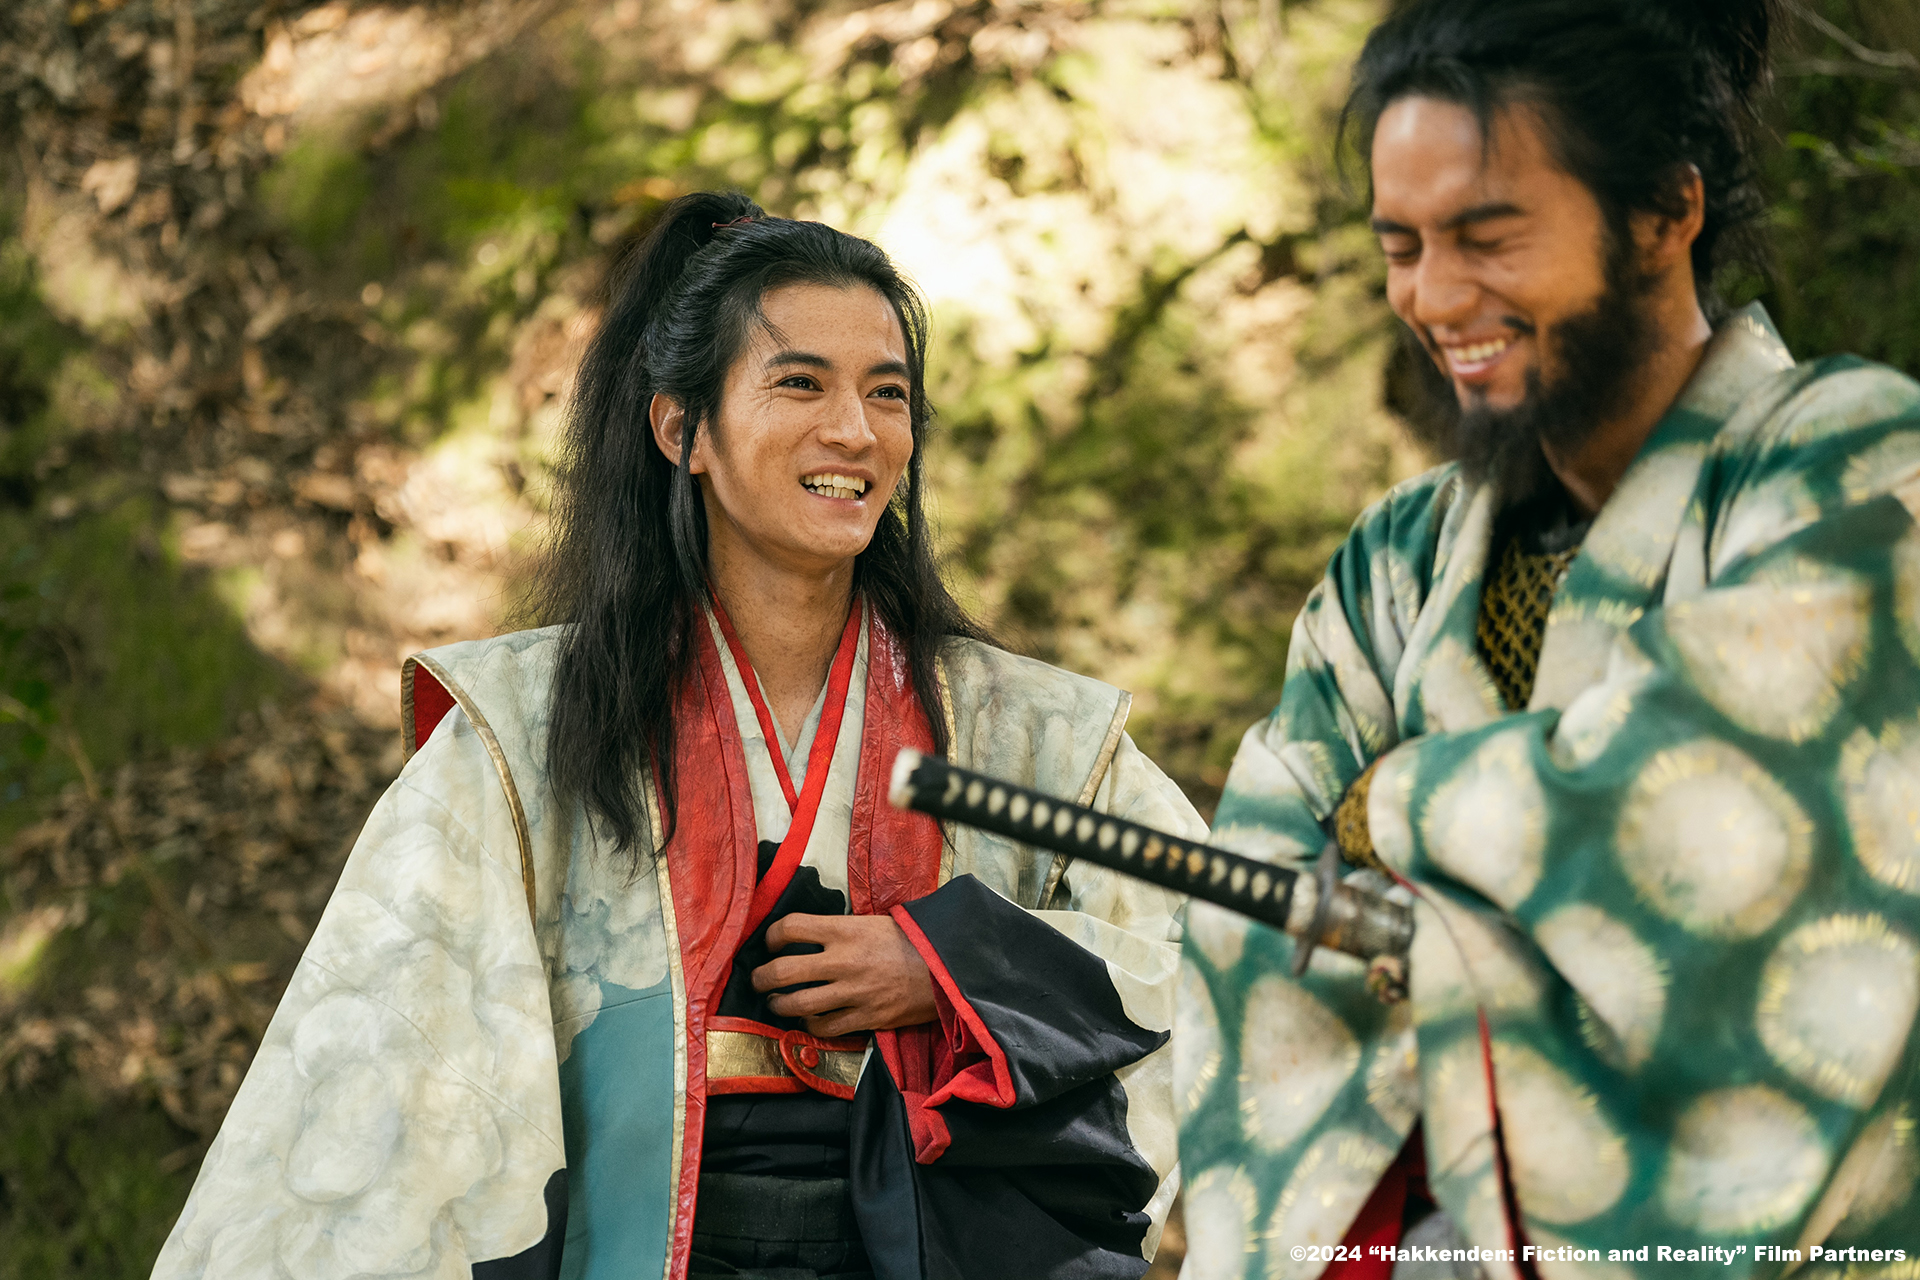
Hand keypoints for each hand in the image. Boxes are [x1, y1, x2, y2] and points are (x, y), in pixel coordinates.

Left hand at [752, 913, 936, 1037]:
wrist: (946, 969)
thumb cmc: (911, 941)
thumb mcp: (874, 922)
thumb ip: (840, 930)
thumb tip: (808, 936)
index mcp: (845, 930)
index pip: (790, 928)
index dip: (772, 936)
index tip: (772, 943)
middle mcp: (843, 961)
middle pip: (783, 971)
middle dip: (761, 978)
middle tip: (759, 980)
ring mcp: (853, 993)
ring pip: (798, 1004)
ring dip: (779, 1005)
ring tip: (777, 1002)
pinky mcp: (865, 1018)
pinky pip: (824, 1027)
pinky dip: (810, 1025)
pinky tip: (808, 1019)